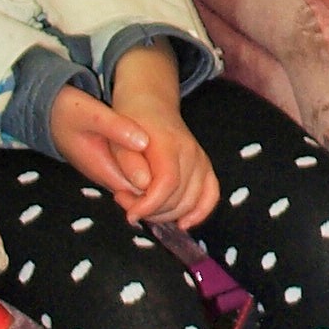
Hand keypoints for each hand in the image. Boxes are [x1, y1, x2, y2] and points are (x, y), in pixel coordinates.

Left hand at [50, 61, 219, 225]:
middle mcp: (190, 152)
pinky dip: (201, 211)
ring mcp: (200, 159)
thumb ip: (129, 165)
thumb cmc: (130, 124)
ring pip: (192, 200)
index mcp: (168, 145)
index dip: (149, 205)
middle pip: (179, 197)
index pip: (166, 183)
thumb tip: (143, 187)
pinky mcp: (204, 166)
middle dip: (152, 211)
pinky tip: (184, 223)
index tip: (130, 214)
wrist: (150, 104)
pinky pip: (211, 193)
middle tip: (128, 205)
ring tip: (144, 207)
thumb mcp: (117, 139)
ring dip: (167, 214)